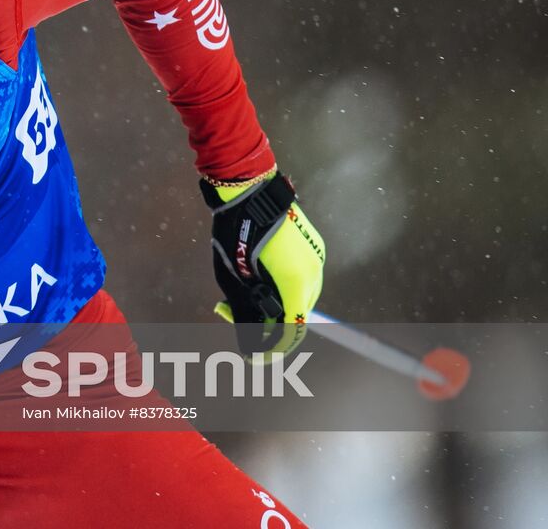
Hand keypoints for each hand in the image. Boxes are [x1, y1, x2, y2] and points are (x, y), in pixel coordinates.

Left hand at [202, 171, 324, 360]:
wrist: (250, 187)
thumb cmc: (236, 230)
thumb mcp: (232, 275)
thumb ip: (243, 311)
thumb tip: (248, 344)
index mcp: (295, 282)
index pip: (292, 330)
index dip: (274, 350)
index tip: (256, 359)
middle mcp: (313, 272)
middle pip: (295, 315)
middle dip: (267, 324)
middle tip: (231, 316)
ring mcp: (316, 258)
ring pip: (299, 297)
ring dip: (273, 304)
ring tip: (238, 295)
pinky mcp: (312, 247)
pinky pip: (300, 279)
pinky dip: (280, 286)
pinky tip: (255, 278)